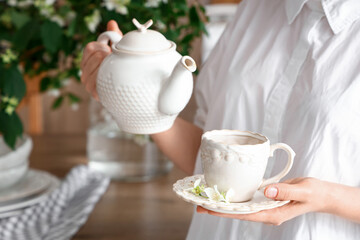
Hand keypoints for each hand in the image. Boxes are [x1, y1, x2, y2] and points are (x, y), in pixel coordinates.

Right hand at [80, 20, 121, 99]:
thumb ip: (114, 38)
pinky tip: (112, 78)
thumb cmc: (120, 69)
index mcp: (88, 60)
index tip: (111, 50)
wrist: (124, 93)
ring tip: (115, 70)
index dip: (102, 46)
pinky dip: (105, 78)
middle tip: (114, 61)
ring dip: (107, 66)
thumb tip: (112, 23)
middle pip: (93, 56)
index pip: (90, 47)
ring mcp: (88, 83)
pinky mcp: (93, 93)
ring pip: (94, 67)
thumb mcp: (117, 53)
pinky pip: (96, 81)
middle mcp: (85, 71)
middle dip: (106, 56)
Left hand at [197, 177, 327, 224]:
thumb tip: (268, 191)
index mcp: (273, 214)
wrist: (319, 194)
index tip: (210, 209)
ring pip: (240, 206)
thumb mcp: (303, 190)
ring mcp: (264, 206)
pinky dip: (235, 196)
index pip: (245, 214)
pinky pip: (247, 199)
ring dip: (224, 203)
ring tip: (206, 199)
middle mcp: (265, 212)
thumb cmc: (313, 193)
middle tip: (198, 204)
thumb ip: (286, 190)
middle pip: (238, 212)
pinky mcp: (265, 199)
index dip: (227, 212)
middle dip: (219, 209)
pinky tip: (225, 192)